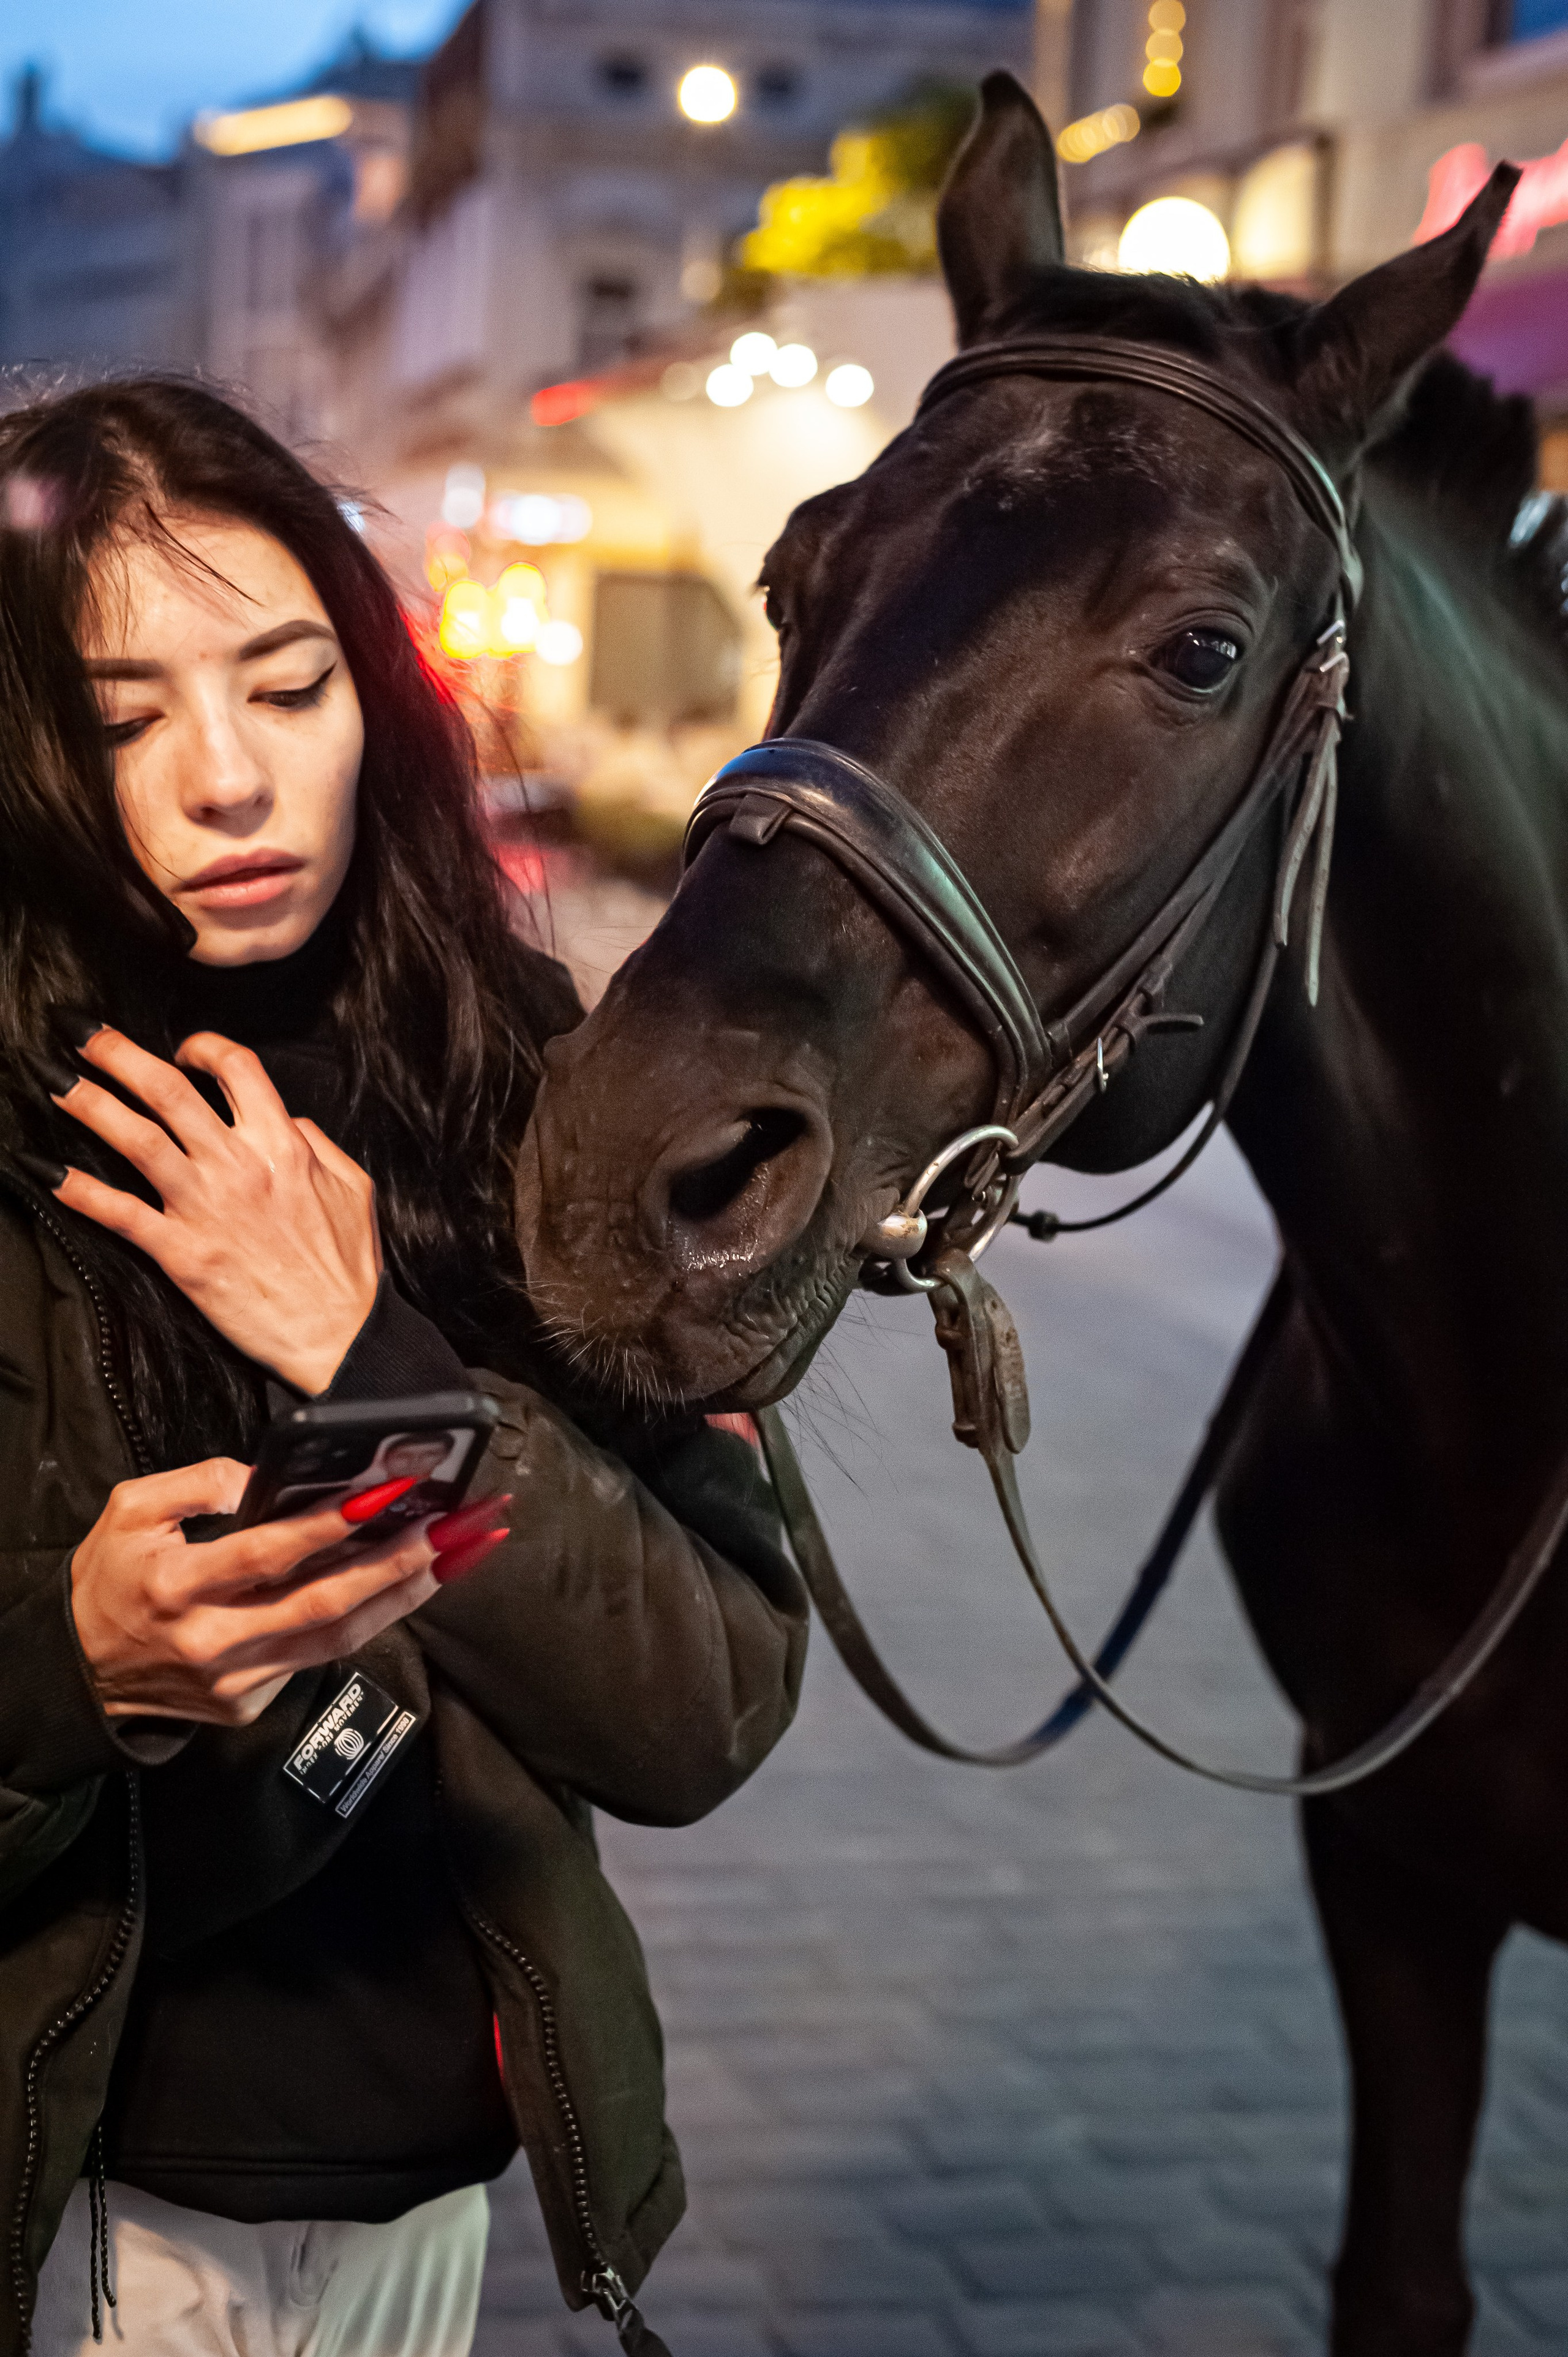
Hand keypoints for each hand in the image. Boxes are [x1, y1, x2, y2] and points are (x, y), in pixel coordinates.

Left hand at [44, 1023, 379, 1394]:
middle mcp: (239, 1167)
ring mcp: (206, 1209)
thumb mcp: (352, 1188)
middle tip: (82, 1035)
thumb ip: (316, 1143)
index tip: (180, 1051)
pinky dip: (77, 1189)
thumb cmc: (347, 1269)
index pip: (235, 1067)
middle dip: (116, 1054)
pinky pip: (119, 1213)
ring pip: (136, 1139)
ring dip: (88, 1104)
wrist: (340, 1336)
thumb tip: (287, 1118)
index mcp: (283, 1145)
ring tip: (53, 1081)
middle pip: (167, 1090)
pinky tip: (43, 1169)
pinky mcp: (183, 1254)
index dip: (202, 1046)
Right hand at [71, 1459, 437, 1723]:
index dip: (332, 1523)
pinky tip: (405, 1590)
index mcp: (178, 1585)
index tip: (388, 1492)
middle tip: (453, 1528)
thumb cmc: (109, 1582)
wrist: (78, 1673)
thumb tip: (269, 1473)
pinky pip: (319, 1657)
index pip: (269, 1552)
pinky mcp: (250, 1703)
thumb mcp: (131, 1511)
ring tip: (454, 1556)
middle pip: (324, 1603)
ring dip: (404, 1595)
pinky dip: (368, 1622)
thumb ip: (201, 1482)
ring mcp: (236, 1680)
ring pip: (338, 1638)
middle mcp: (211, 1640)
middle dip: (399, 1563)